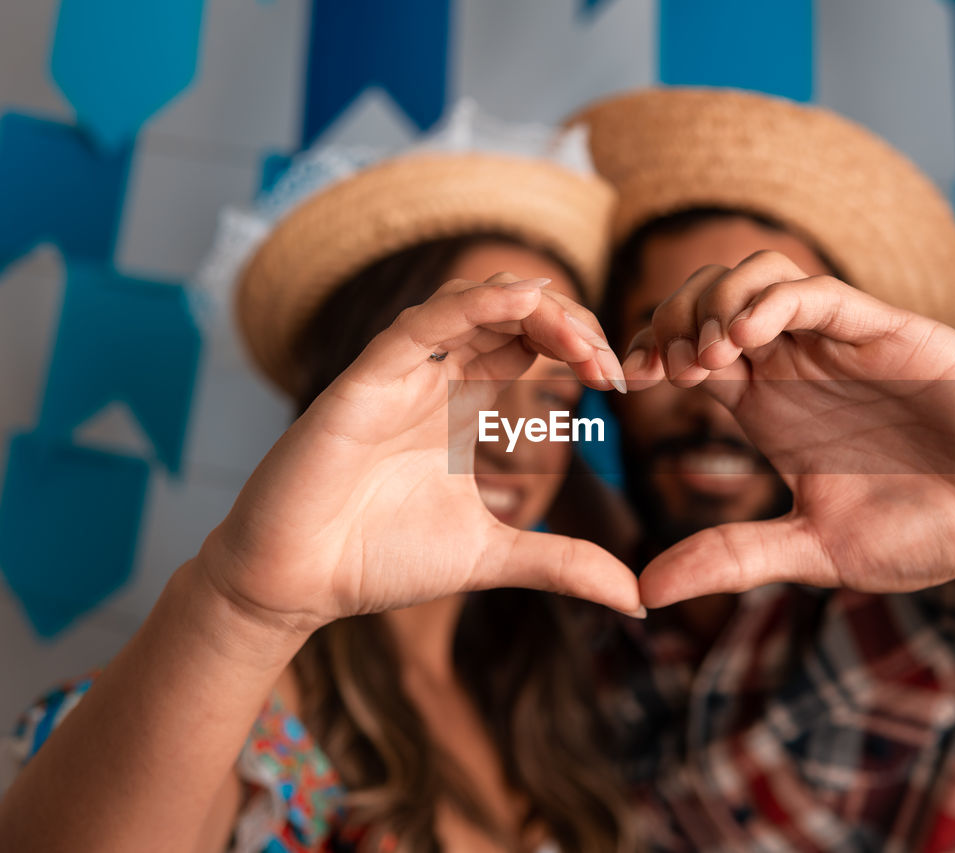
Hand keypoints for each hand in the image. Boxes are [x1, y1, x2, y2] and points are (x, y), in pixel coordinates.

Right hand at [200, 274, 641, 633]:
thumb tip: (639, 599)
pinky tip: (524, 302)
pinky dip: (472, 306)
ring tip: (581, 337)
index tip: (621, 381)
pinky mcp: (362, 383)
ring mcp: (398, 376)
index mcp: (462, 406)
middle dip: (569, 324)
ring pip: (470, 305)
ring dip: (533, 309)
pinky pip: (420, 327)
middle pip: (511, 314)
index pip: (529, 343)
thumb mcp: (494, 556)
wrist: (297, 585)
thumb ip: (563, 564)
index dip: (579, 346)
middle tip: (610, 362)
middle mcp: (434, 380)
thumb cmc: (380, 559)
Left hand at [624, 251, 954, 606]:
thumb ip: (733, 557)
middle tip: (660, 367)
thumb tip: (644, 590)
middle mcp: (797, 363)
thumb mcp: (813, 548)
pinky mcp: (887, 331)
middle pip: (708, 298)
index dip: (647, 351)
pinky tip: (744, 340)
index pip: (687, 349)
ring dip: (714, 303)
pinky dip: (770, 302)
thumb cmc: (927, 529)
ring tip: (705, 358)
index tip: (621, 382)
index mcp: (770, 405)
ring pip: (755, 276)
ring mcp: (840, 342)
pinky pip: (816, 292)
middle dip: (669, 318)